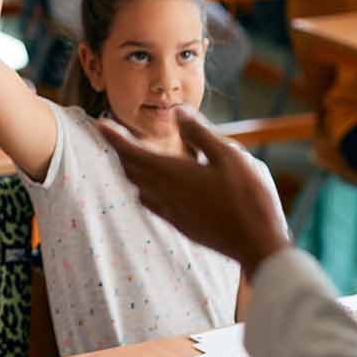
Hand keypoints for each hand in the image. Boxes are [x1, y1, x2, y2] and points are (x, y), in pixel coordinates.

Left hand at [97, 109, 289, 273]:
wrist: (257, 244)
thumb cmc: (249, 197)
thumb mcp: (229, 155)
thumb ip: (200, 133)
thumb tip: (177, 112)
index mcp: (173, 173)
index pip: (132, 152)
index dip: (113, 137)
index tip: (99, 123)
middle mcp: (165, 194)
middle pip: (131, 169)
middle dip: (120, 150)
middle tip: (113, 133)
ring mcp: (172, 212)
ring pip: (140, 186)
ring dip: (131, 168)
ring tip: (132, 153)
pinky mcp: (181, 224)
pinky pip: (152, 202)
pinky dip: (145, 186)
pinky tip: (155, 184)